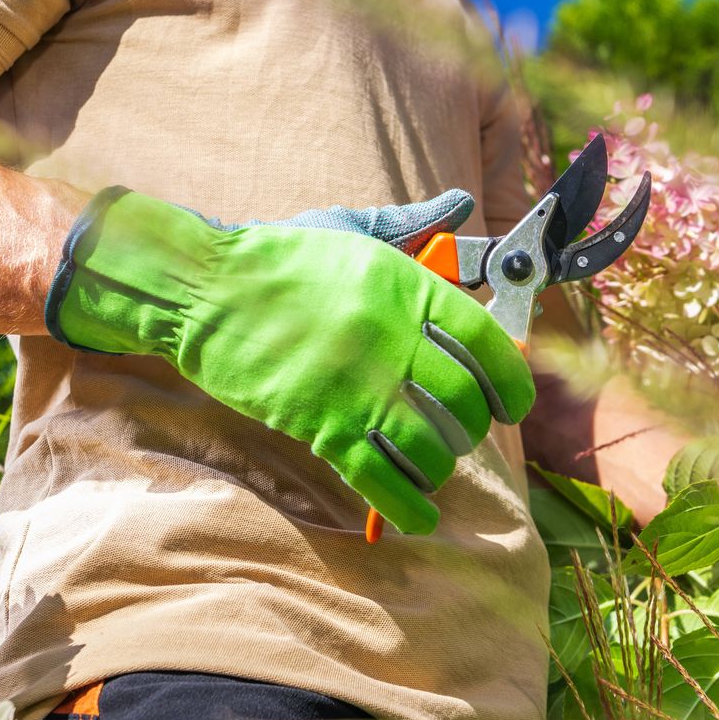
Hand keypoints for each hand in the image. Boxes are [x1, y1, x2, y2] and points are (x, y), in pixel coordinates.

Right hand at [45, 188, 535, 534]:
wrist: (204, 289)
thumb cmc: (279, 259)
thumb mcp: (351, 231)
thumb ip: (413, 225)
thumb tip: (462, 204)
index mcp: (406, 286)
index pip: (487, 342)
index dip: (513, 381)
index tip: (513, 402)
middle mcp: (391, 337)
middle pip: (463, 402)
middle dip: (473, 426)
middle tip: (464, 431)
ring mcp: (357, 385)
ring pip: (429, 447)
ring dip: (439, 466)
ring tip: (432, 465)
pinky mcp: (320, 424)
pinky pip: (379, 479)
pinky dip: (405, 506)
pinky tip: (418, 515)